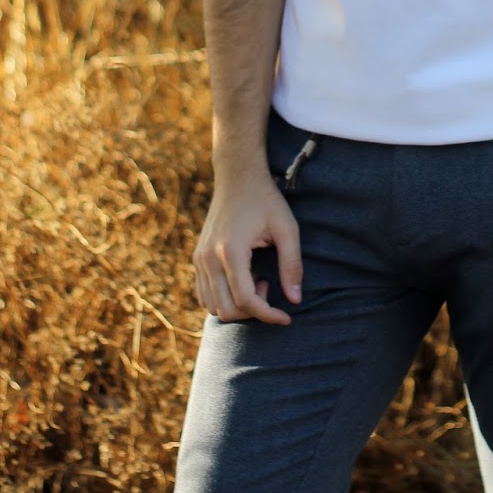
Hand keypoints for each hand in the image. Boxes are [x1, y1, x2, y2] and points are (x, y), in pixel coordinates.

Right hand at [193, 168, 301, 324]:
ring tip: (257, 279)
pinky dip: (224, 298)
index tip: (287, 317)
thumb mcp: (286, 227)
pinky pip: (204, 295)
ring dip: (237, 305)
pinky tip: (243, 278)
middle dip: (252, 311)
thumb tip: (295, 300)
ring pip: (212, 306)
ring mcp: (199, 259)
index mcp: (230, 251)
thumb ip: (292, 264)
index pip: (245, 301)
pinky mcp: (197, 258)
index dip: (268, 315)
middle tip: (270, 286)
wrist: (237, 175)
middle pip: (226, 310)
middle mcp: (208, 258)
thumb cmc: (265, 199)